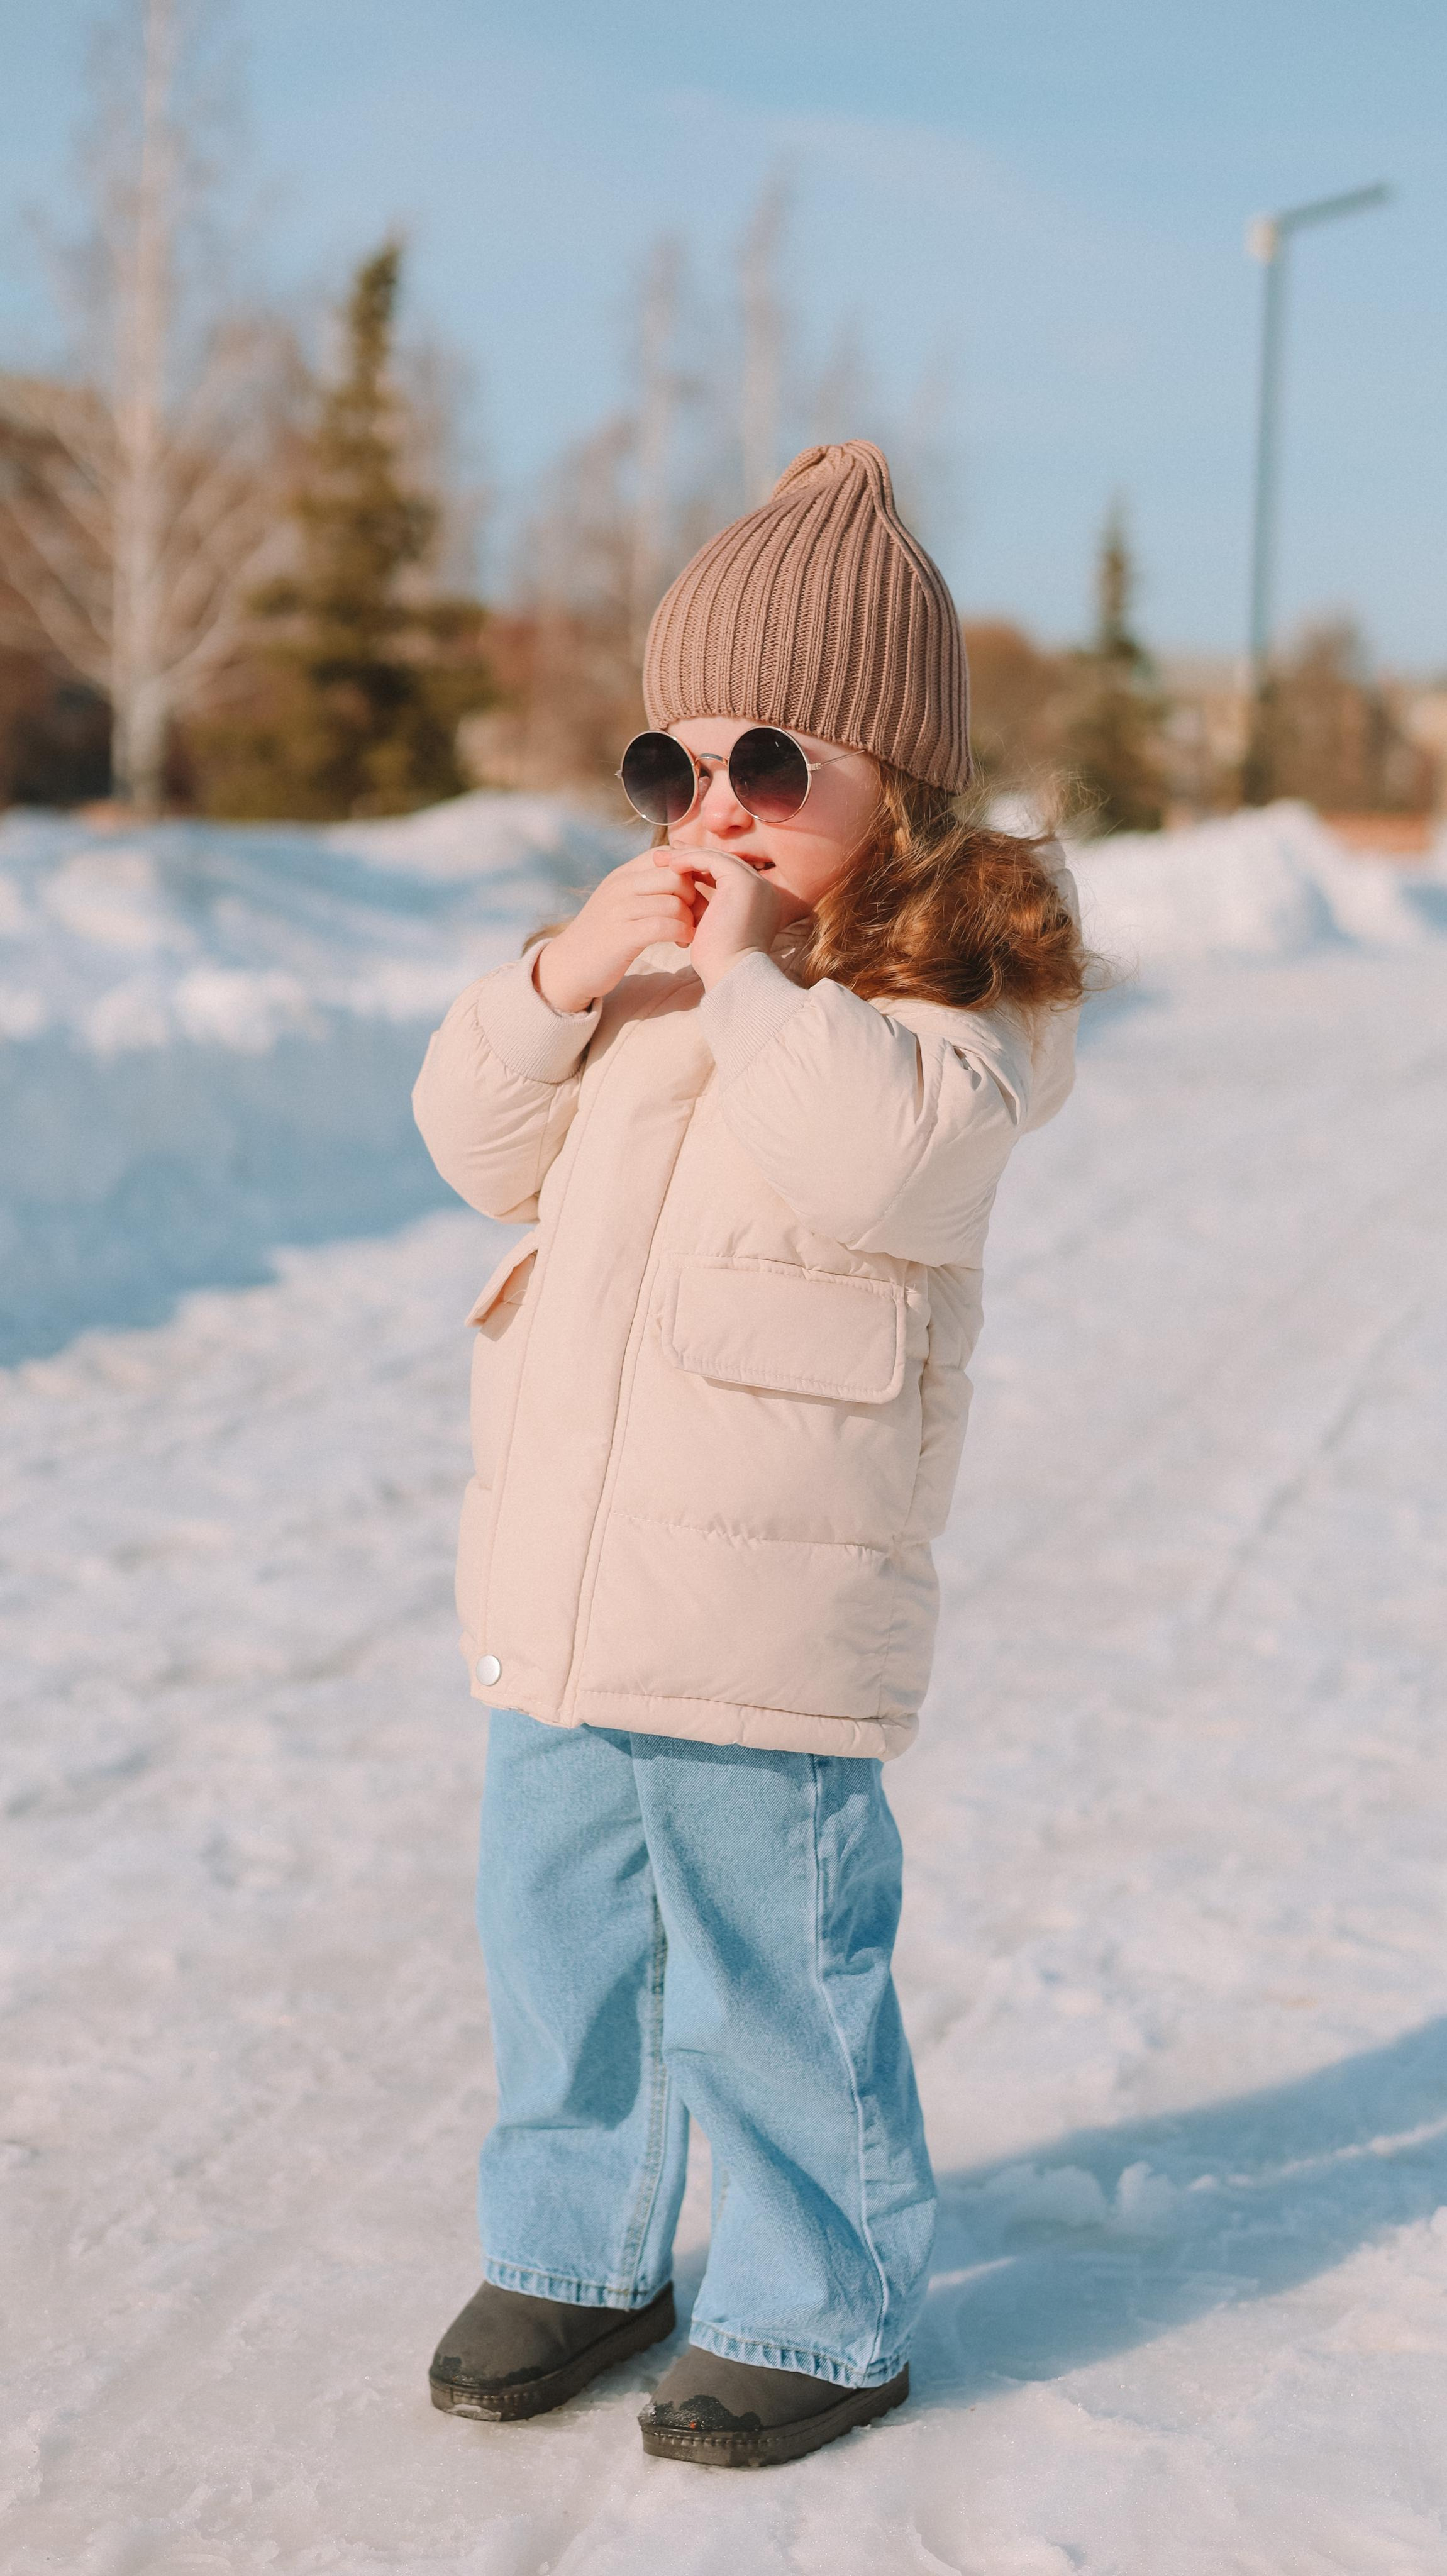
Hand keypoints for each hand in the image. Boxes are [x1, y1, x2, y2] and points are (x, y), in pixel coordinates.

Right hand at [533, 853, 702, 1013]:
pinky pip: (664, 927)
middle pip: (675, 875)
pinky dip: (681, 934)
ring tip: (689, 933)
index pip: (666, 854)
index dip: (689, 870)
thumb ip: (645, 886)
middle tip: (698, 915)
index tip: (696, 892)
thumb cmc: (603, 935)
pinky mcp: (621, 936)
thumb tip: (682, 874)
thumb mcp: (620, 901)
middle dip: (695, 895)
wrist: (569, 965)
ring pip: (673, 902)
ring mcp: (619, 910)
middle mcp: (620, 886)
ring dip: (690, 920)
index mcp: (622, 874)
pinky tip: (682, 943)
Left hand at [663, 845, 781, 990]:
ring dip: (686, 856)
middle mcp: (762, 888)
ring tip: (659, 858)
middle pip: (721, 862)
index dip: (698, 867)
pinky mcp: (742, 882)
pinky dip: (689, 859)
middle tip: (662, 856)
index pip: (726, 874)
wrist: (731, 974)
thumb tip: (686, 900)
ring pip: (716, 858)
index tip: (672, 868)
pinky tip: (669, 865)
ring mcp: (755, 883)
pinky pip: (711, 860)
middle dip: (690, 856)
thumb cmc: (719, 962)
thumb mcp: (712, 929)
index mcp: (758, 901)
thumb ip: (707, 910)